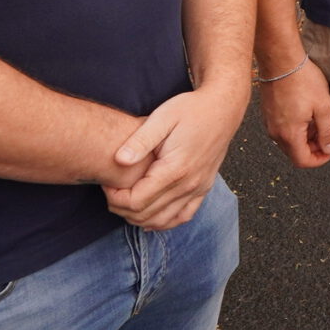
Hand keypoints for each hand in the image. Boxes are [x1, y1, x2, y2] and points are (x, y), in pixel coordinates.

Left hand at [105, 84, 243, 228]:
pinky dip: (164, 222)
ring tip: (125, 202)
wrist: (223, 107)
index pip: (136, 201)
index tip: (106, 184)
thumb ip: (140, 140)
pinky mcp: (204, 188)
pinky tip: (151, 217)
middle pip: (146, 214)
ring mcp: (198, 188)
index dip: (115, 198)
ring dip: (139, 218)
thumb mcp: (162, 116)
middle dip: (122, 208)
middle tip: (111, 193)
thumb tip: (119, 160)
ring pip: (163, 221)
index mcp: (175, 169)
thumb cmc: (191, 109)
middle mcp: (188, 184)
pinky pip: (183, 216)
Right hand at [259, 59, 329, 168]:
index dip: (319, 160)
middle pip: (294, 153)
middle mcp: (275, 133)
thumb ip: (327, 131)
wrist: (281, 60)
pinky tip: (306, 113)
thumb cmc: (302, 80)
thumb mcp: (323, 106)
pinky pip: (282, 130)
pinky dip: (295, 129)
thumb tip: (328, 149)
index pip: (302, 161)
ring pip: (288, 142)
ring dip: (304, 138)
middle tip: (326, 134)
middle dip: (312, 149)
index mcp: (289, 134)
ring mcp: (269, 123)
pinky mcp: (267, 114)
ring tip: (318, 121)